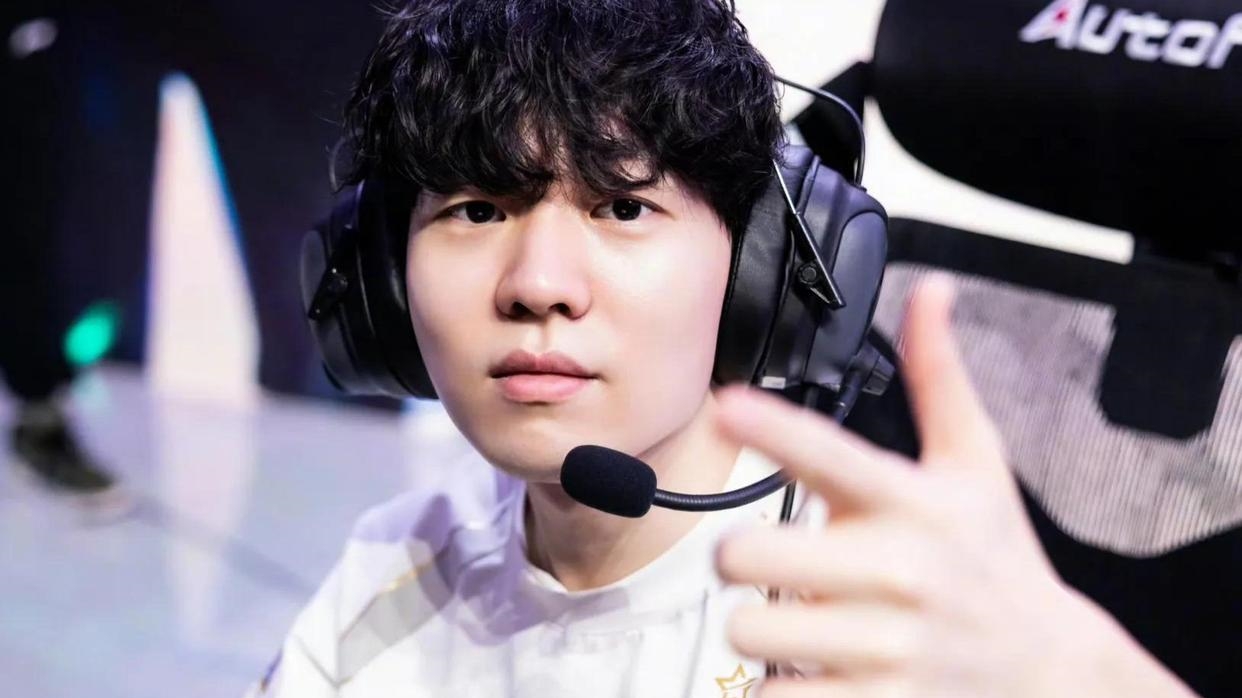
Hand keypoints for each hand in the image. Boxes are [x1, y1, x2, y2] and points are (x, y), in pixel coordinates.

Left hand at [713, 276, 1196, 697]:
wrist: (1050, 670)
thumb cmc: (995, 557)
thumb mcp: (976, 464)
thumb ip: (939, 376)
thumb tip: (931, 290)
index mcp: (912, 501)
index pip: (830, 454)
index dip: (772, 426)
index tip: (727, 404)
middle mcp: (897, 570)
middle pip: (748, 554)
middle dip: (739, 559)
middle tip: (762, 561)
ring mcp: (887, 644)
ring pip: (750, 627)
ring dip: (757, 624)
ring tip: (797, 617)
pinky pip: (774, 694)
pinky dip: (774, 685)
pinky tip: (808, 667)